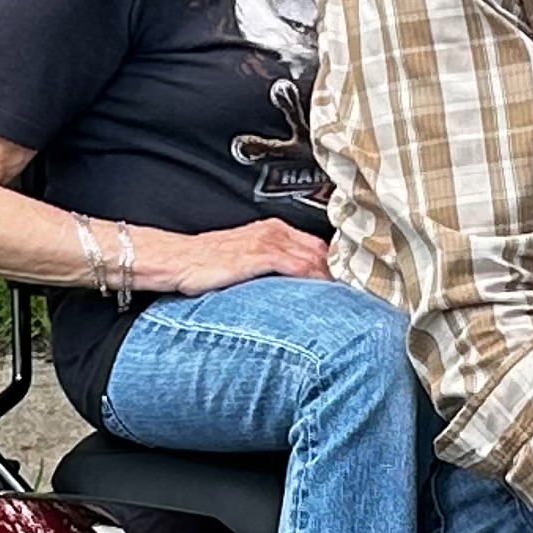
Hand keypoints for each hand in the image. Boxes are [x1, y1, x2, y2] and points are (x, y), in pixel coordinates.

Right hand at [142, 220, 331, 294]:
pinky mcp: (261, 256)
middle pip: (324, 252)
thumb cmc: (204, 263)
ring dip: (335, 280)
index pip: (319, 246)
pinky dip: (317, 280)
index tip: (349, 287)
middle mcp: (275, 232)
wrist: (176, 259)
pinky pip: (300, 267)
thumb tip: (291, 289)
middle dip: (341, 274)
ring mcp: (269, 242)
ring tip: (350, 302)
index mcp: (273, 230)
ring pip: (317, 259)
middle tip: (357, 298)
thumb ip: (270, 267)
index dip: (336, 267)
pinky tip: (327, 295)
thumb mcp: (243, 261)